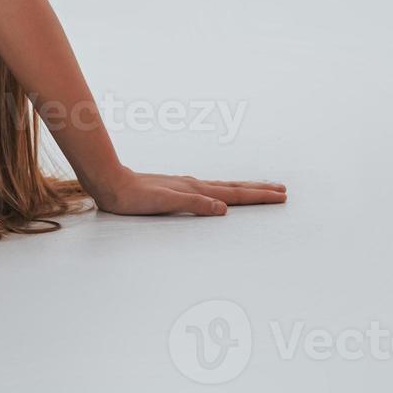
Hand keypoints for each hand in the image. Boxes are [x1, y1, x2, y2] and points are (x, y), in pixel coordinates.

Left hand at [88, 167, 286, 216]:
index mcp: (195, 189)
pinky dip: (222, 190)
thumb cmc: (135, 197)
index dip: (258, 195)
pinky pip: (208, 189)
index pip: (234, 194)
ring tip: (259, 188)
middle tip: (282, 190)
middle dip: (258, 190)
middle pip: (233, 187)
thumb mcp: (166, 202)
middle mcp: (193, 185)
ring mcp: (185, 185)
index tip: (281, 195)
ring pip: (221, 186)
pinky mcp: (175, 189)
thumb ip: (194, 204)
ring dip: (243, 188)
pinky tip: (219, 193)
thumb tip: (223, 208)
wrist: (111, 183)